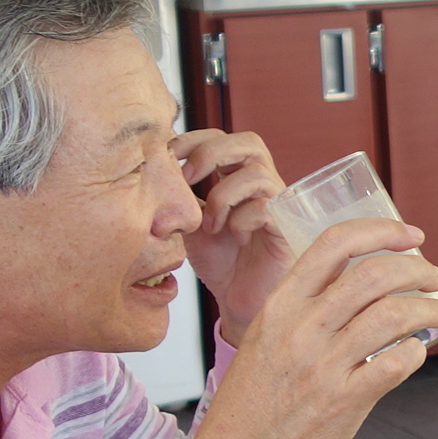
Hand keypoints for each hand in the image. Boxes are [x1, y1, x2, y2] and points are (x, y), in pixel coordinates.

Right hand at [170, 216, 437, 438]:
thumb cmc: (258, 396)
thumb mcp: (267, 336)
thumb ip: (307, 309)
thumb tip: (369, 287)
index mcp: (280, 304)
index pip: (335, 244)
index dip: (381, 230)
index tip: (411, 235)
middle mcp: (302, 328)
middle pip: (374, 274)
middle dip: (418, 269)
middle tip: (436, 278)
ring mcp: (323, 364)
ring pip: (394, 314)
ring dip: (430, 308)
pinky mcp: (345, 399)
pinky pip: (396, 362)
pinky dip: (416, 350)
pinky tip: (417, 350)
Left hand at [173, 130, 287, 345]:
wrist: (237, 301)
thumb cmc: (220, 262)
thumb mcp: (188, 222)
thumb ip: (178, 196)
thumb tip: (152, 170)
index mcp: (236, 177)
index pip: (222, 137)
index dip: (195, 139)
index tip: (167, 155)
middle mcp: (260, 186)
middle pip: (249, 142)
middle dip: (212, 153)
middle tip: (187, 176)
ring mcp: (276, 206)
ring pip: (258, 174)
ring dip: (224, 196)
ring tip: (210, 224)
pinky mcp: (285, 229)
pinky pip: (265, 209)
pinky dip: (241, 220)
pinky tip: (233, 238)